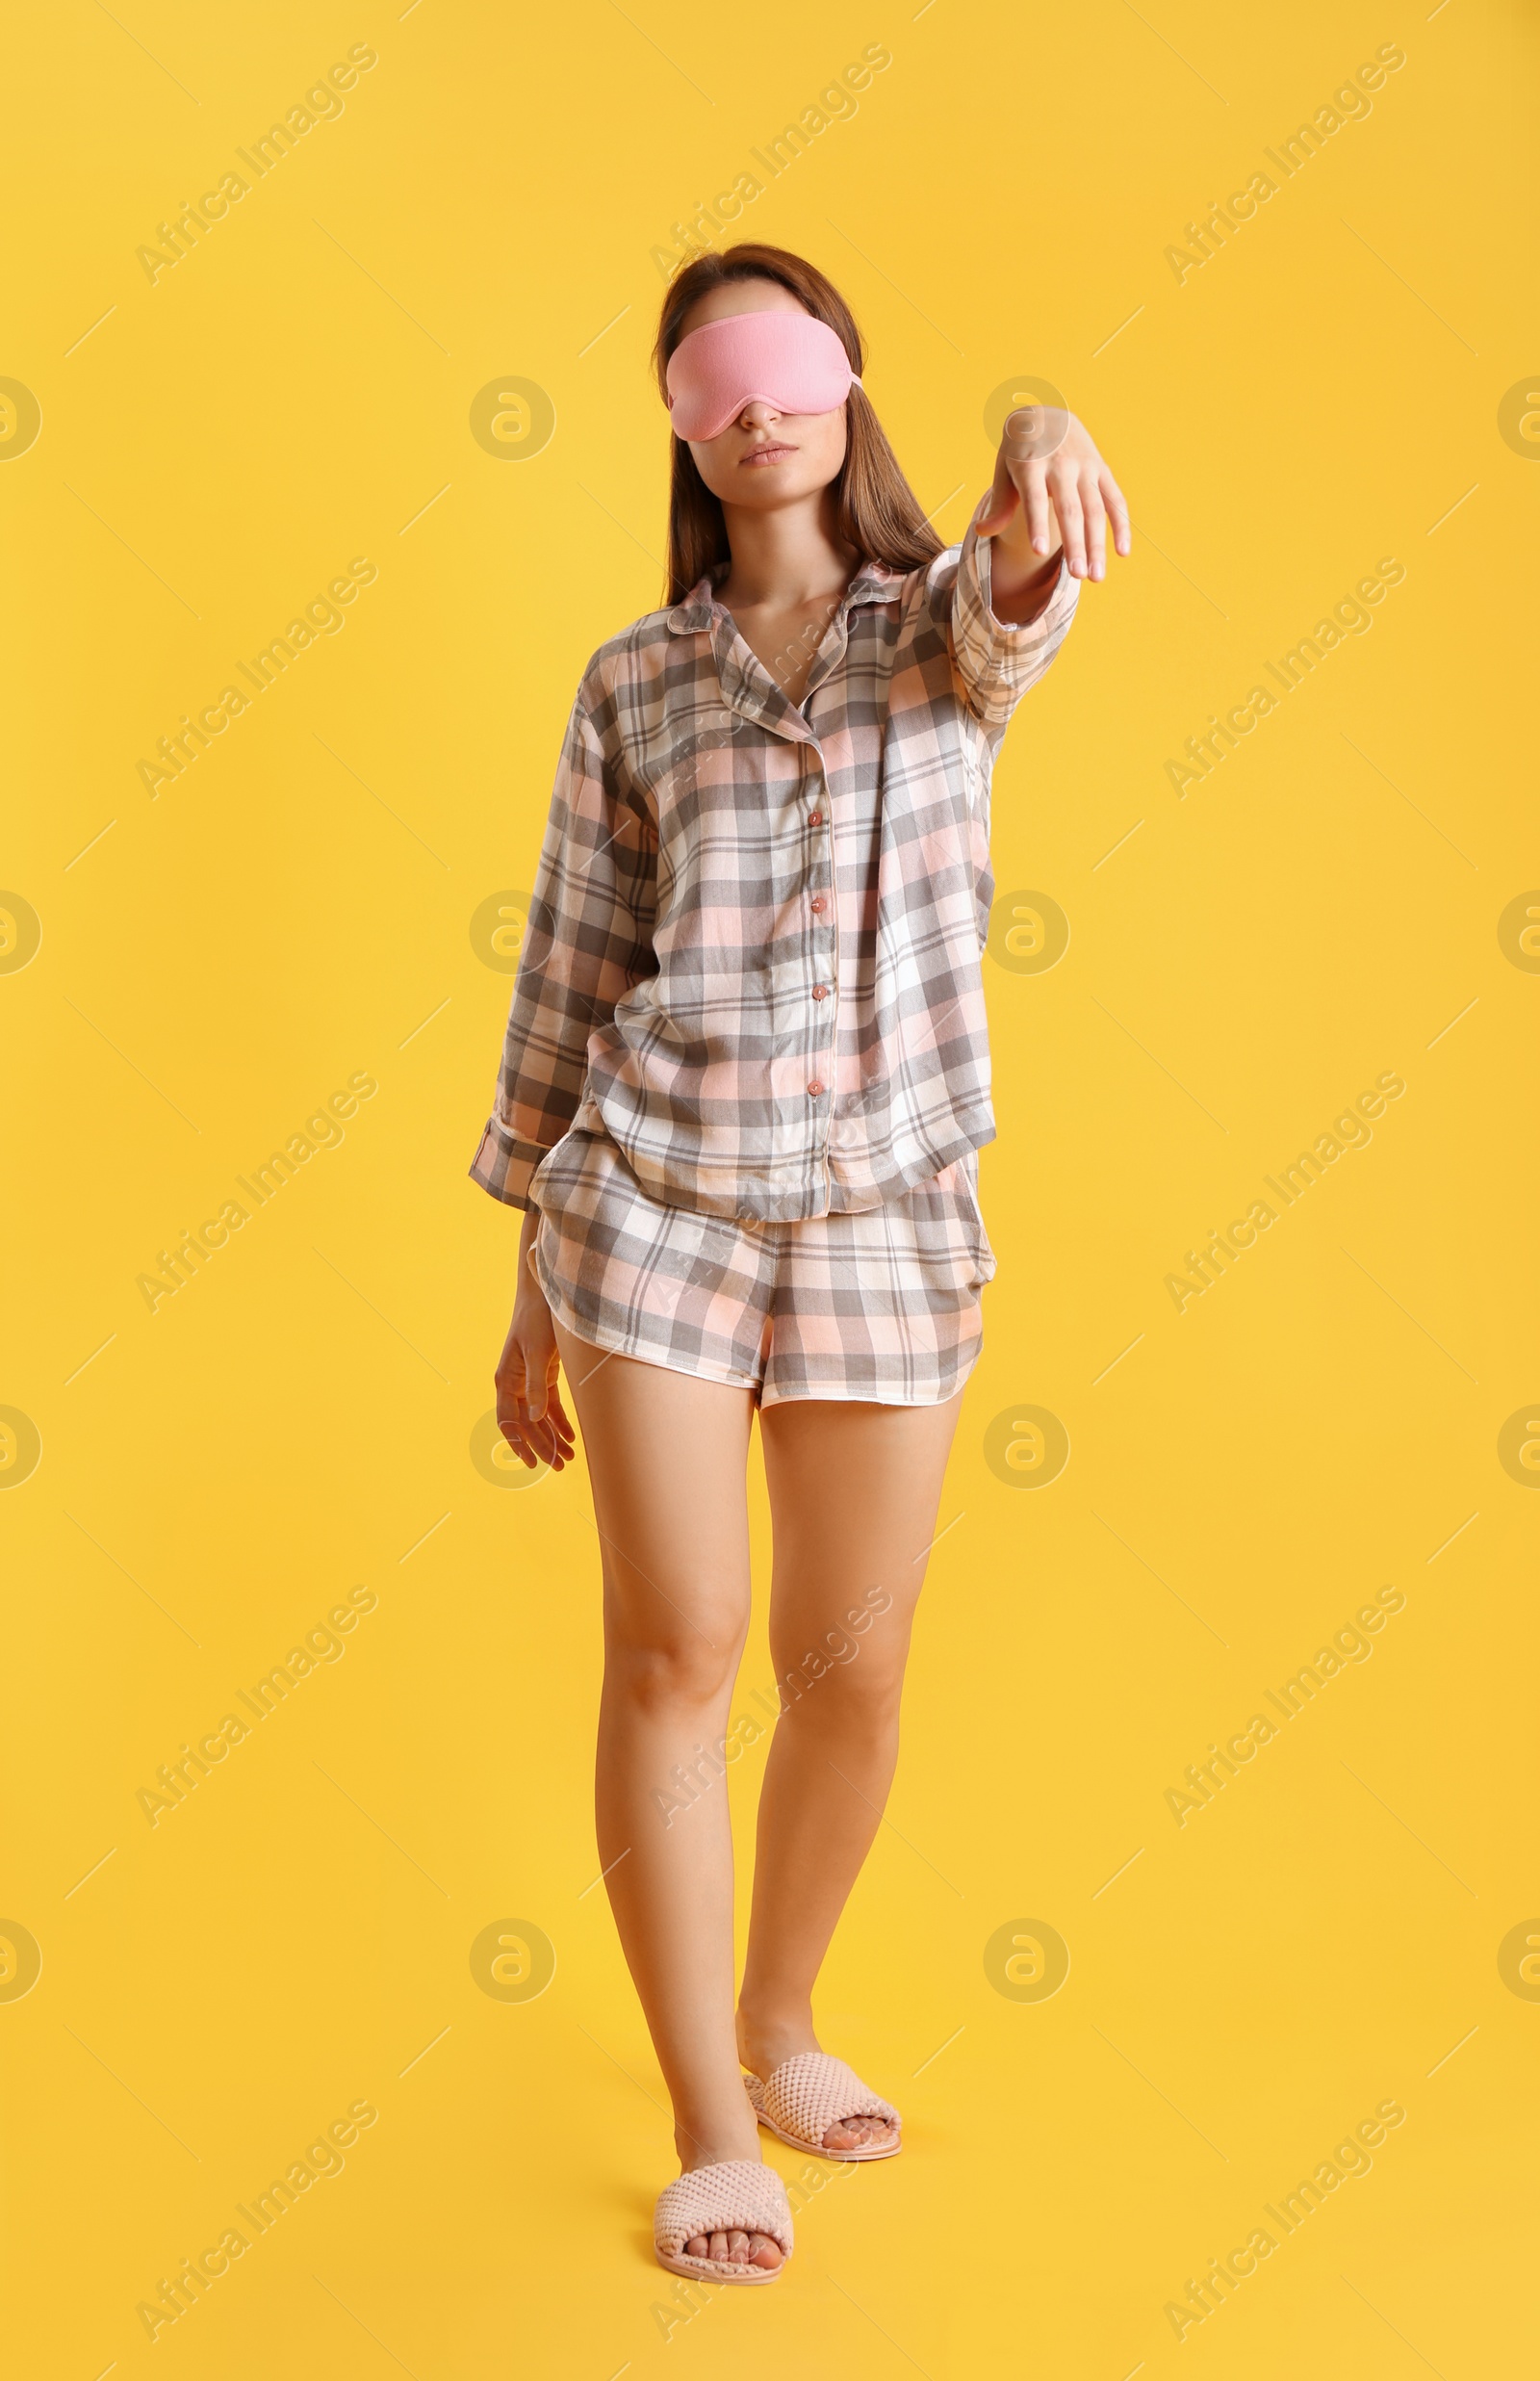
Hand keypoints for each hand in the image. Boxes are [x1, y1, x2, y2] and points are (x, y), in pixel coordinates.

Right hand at [494, 1223, 576, 1471]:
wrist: (546, 1292)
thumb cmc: (537, 1319)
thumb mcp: (538, 1352)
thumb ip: (535, 1386)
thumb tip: (533, 1419)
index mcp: (506, 1379)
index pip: (507, 1421)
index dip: (518, 1444)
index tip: (532, 1463)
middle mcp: (515, 1383)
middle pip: (526, 1424)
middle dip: (541, 1446)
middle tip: (559, 1466)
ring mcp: (530, 1379)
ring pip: (539, 1417)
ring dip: (552, 1437)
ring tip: (568, 1458)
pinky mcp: (545, 1373)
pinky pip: (549, 1404)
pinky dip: (560, 1421)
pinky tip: (571, 1436)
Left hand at [975, 407, 1129, 583]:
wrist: (1047, 414)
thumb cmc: (1020, 451)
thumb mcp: (1004, 468)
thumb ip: (999, 502)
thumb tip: (982, 531)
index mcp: (1032, 464)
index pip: (1034, 498)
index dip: (1037, 524)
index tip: (1039, 551)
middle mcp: (1061, 465)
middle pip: (1070, 509)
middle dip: (1074, 544)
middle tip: (1076, 576)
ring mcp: (1085, 466)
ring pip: (1094, 509)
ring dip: (1097, 544)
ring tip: (1095, 577)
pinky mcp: (1102, 469)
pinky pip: (1115, 499)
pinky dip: (1121, 524)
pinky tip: (1123, 552)